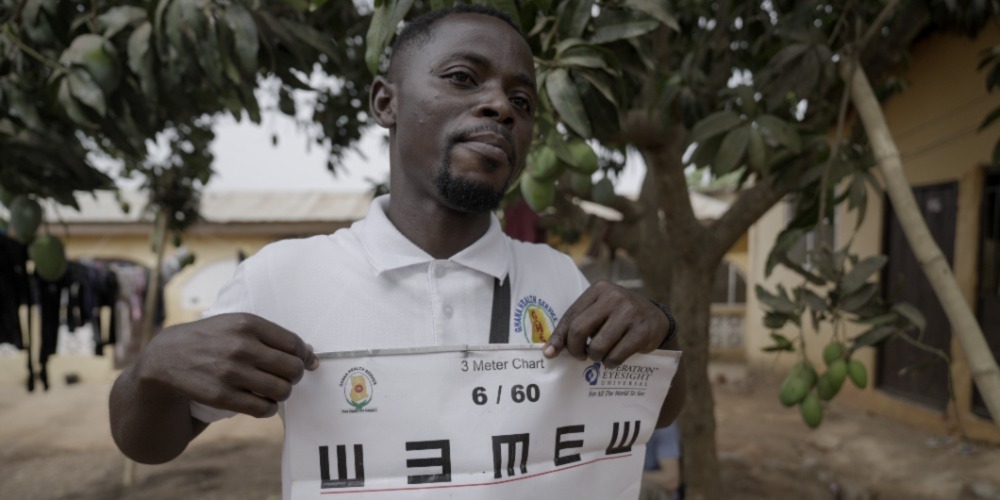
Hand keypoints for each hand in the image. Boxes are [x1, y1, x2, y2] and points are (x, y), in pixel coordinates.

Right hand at [135, 313, 318, 417]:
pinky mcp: (222, 396)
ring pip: (282, 390)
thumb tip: (309, 353)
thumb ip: (270, 335)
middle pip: (293, 369)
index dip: (305, 356)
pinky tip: (264, 403)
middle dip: (295, 376)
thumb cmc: (211, 339)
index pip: (294, 344)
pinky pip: (263, 408)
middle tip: (286, 377)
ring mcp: (231, 372)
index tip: (305, 362)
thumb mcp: (236, 324)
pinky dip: (269, 408)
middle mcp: (241, 346)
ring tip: (275, 390)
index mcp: (248, 324)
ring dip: (283, 393)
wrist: (167, 357)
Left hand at [543, 281, 669, 367]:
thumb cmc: (618, 317)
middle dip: (575, 350)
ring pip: (597, 346)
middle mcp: (614, 296)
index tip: (551, 354)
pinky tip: (613, 358)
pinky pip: (615, 356)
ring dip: (595, 357)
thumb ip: (576, 325)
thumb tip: (549, 351)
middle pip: (579, 330)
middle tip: (581, 355)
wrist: (656, 319)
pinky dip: (610, 363)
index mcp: (598, 289)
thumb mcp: (598, 312)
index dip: (559, 338)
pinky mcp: (642, 331)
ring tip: (601, 355)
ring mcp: (630, 313)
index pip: (570, 316)